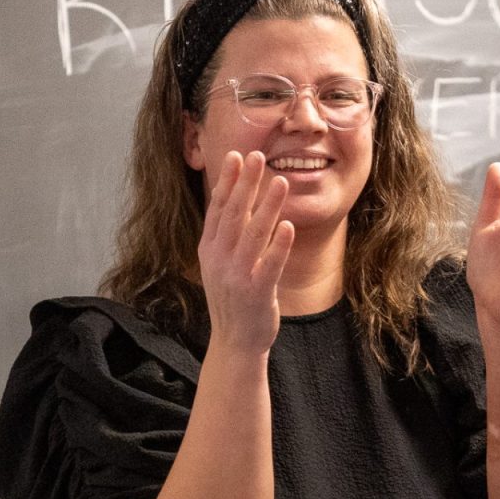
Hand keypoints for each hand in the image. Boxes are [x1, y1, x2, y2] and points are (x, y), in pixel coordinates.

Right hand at [198, 151, 294, 353]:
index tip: (237, 156)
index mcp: (210, 250)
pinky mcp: (257, 294)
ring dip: (267, 206)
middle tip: (257, 156)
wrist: (235, 343)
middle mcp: (220, 260)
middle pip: (234, 215)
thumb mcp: (221, 264)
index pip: (218, 209)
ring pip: (253, 235)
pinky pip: (269, 265)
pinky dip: (279, 246)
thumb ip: (227, 235)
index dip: (228, 181)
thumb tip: (235, 198)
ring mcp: (237, 277)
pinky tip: (289, 226)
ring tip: (281, 181)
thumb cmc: (233, 299)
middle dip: (246, 184)